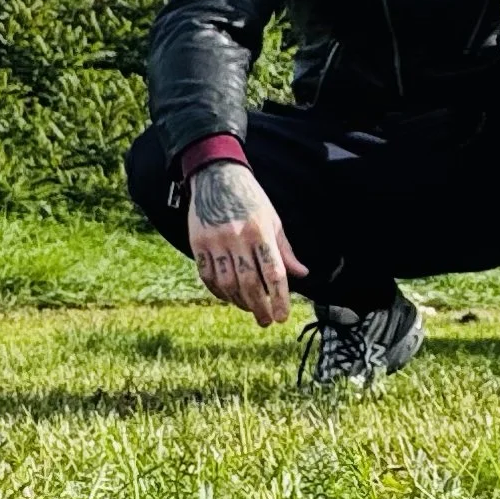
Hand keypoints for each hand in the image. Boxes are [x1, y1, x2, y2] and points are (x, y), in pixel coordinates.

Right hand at [187, 159, 307, 324]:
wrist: (217, 177)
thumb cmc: (251, 200)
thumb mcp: (273, 220)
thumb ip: (285, 250)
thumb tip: (302, 274)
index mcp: (261, 232)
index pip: (273, 272)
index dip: (279, 298)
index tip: (283, 316)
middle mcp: (237, 238)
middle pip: (249, 283)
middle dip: (260, 307)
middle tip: (267, 321)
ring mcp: (215, 241)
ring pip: (228, 283)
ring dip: (240, 302)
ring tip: (250, 309)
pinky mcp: (198, 243)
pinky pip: (207, 276)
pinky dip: (219, 291)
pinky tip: (229, 297)